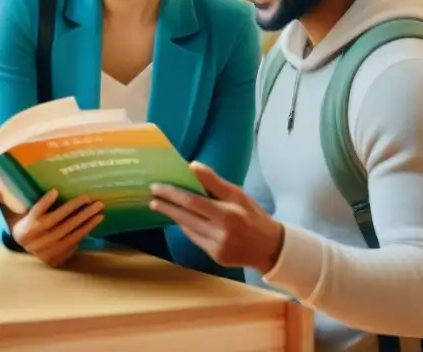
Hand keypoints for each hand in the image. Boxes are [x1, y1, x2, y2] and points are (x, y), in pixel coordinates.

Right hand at [0, 188, 103, 267]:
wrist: (23, 251)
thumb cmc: (22, 223)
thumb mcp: (11, 213)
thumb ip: (4, 199)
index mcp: (27, 225)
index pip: (36, 212)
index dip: (45, 202)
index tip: (55, 191)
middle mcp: (38, 237)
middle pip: (60, 221)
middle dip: (78, 209)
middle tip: (93, 199)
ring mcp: (49, 248)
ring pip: (70, 232)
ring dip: (87, 220)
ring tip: (99, 209)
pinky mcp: (58, 255)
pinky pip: (75, 241)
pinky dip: (86, 231)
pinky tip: (96, 221)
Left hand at [149, 161, 283, 273]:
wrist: (270, 246)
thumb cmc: (253, 215)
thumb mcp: (238, 194)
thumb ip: (215, 182)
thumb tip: (192, 166)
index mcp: (228, 213)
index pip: (193, 201)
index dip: (173, 194)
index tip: (158, 186)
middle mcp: (221, 231)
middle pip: (186, 216)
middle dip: (166, 205)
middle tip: (152, 195)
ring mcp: (217, 246)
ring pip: (188, 228)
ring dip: (173, 216)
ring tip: (160, 205)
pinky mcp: (215, 257)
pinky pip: (195, 239)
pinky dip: (186, 227)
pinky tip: (179, 219)